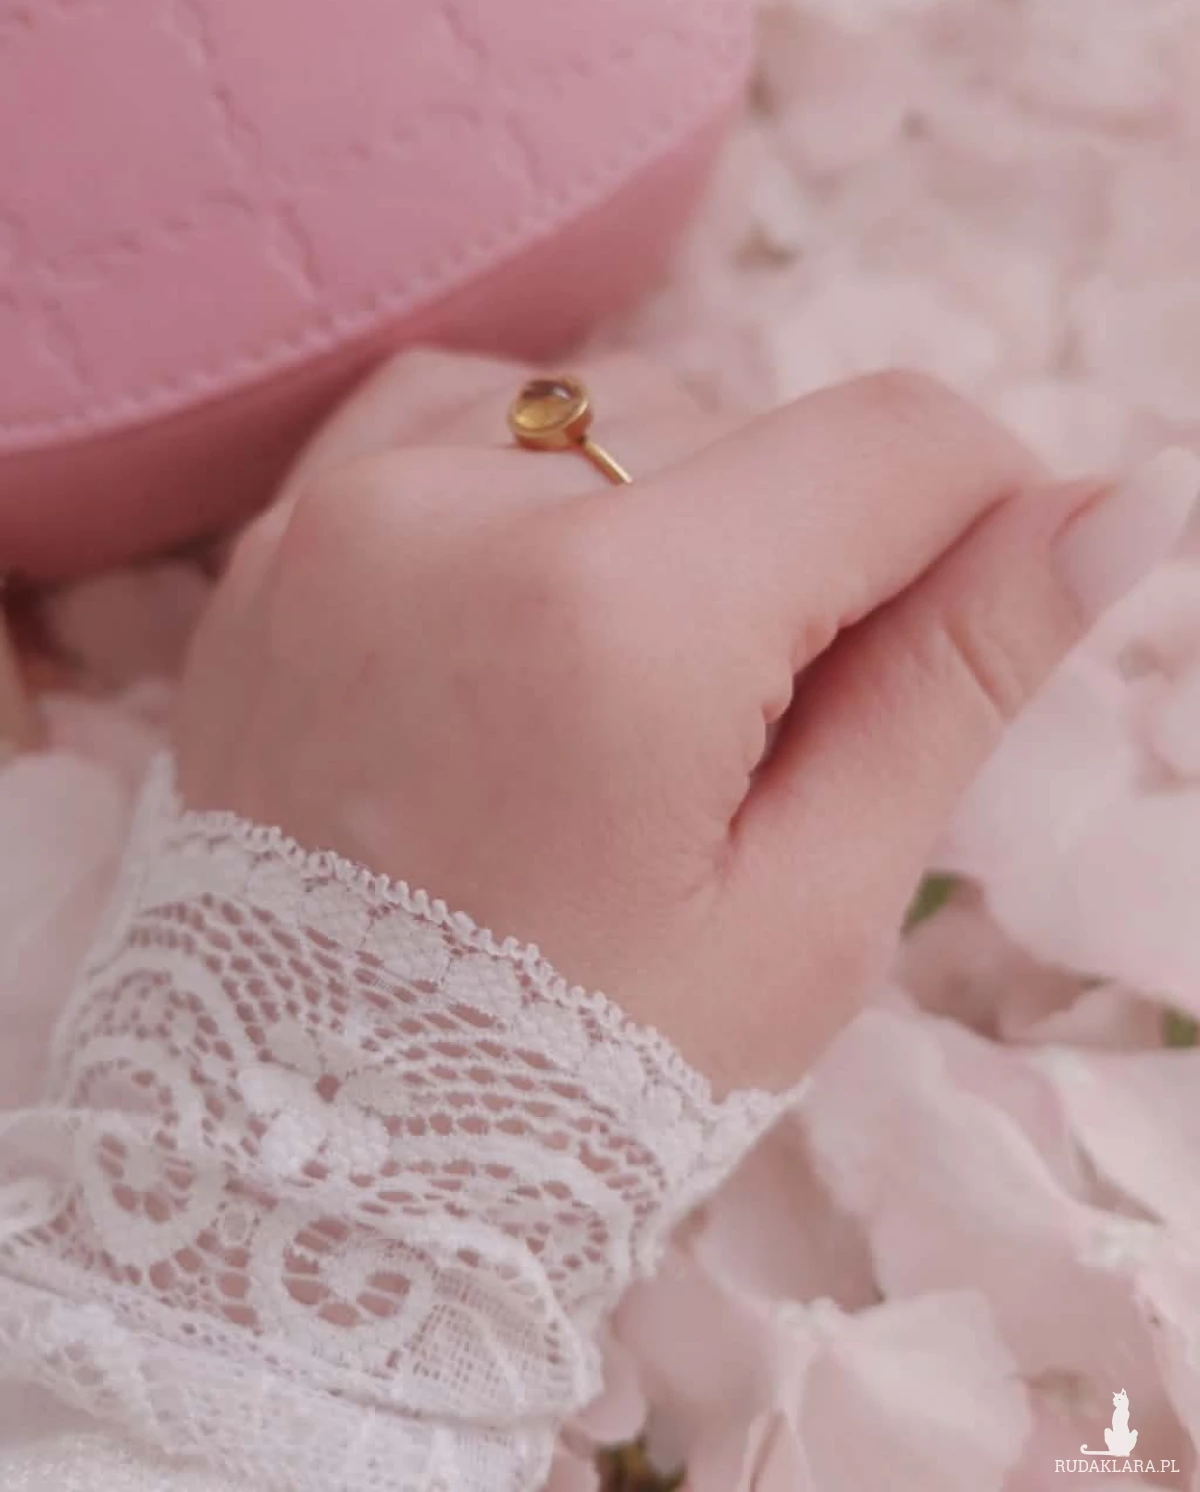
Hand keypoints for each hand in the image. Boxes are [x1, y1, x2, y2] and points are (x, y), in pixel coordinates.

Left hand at [175, 349, 1197, 1092]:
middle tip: (741, 741)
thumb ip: (957, 679)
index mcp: (615, 615)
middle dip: (803, 558)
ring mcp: (344, 510)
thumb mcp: (806, 910)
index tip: (963, 619)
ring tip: (620, 697)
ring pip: (612, 407)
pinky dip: (532, 480)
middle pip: (751, 423)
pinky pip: (458, 412)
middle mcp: (457, 509)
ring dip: (669, 511)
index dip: (983, 511)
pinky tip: (529, 614)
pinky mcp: (277, 533)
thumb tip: (1119, 509)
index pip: (895, 441)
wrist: (300, 1157)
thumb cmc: (572, 1072)